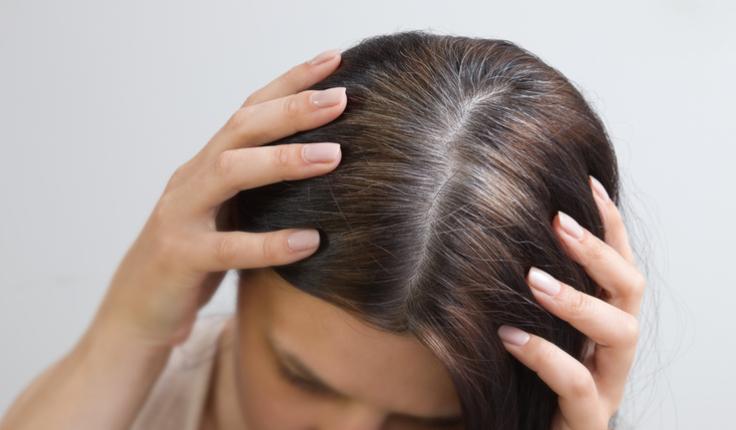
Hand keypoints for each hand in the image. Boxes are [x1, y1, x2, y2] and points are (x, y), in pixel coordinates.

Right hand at [89, 48, 346, 348]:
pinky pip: (227, 248)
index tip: (336, 61)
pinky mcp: (179, 258)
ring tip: (334, 156)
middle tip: (341, 98)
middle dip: (292, 109)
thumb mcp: (227, 214)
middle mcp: (192, 179)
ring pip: (229, 171)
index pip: (250, 111)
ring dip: (283, 160)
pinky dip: (270, 244)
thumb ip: (258, 189)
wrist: (138, 313)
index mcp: (207, 165)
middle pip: (241, 128)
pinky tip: (310, 241)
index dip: (290, 82)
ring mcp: (180, 215)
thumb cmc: (195, 261)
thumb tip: (327, 166)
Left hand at [497, 175, 644, 429]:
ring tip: (532, 278)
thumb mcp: (524, 322)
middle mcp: (613, 349)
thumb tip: (494, 224)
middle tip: (557, 221)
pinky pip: (577, 385)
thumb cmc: (516, 376)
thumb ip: (525, 286)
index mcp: (602, 320)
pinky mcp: (587, 419)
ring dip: (579, 300)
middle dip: (598, 252)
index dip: (608, 223)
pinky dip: (546, 356)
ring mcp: (606, 386)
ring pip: (620, 333)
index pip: (617, 263)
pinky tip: (510, 336)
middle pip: (630, 290)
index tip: (585, 181)